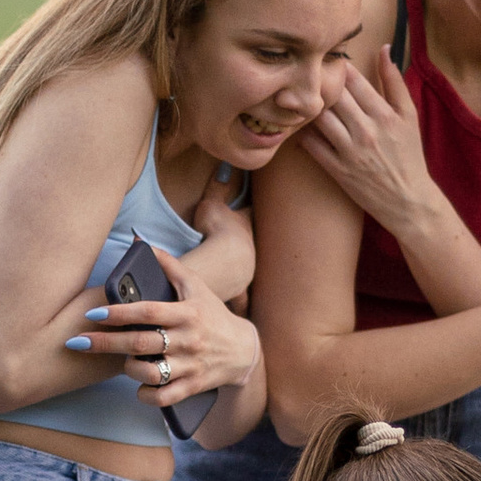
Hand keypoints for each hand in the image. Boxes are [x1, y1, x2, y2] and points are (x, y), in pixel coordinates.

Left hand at [68, 247, 259, 402]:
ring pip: (150, 372)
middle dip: (105, 343)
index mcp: (186, 313)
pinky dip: (146, 394)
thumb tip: (140, 241)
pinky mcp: (192, 386)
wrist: (243, 350)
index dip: (119, 312)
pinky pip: (164, 397)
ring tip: (122, 362)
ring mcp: (190, 365)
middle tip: (77, 342)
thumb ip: (168, 264)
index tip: (93, 313)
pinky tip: (139, 386)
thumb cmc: (211, 313)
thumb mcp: (195, 285)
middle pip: (140, 343)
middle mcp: (188, 340)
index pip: (148, 311)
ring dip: (128, 368)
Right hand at [182, 169, 256, 302]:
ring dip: (247, 273)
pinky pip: (240, 298)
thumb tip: (224, 165)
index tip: (267, 205)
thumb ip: (216, 186)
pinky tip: (243, 314)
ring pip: (250, 272)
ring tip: (246, 277)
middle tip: (260, 247)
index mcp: (245, 227)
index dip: (256, 210)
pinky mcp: (237, 289)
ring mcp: (246, 271)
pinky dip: (240, 304)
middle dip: (255, 246)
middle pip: (257, 245)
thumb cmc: (216, 229)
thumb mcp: (212, 204)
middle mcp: (251, 250)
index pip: (255, 214)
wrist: (221, 259)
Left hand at [296, 57, 443, 241]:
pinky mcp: (338, 170)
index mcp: (385, 115)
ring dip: (309, 106)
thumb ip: (395, 82)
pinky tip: (301, 125)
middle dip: (320, 83)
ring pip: (320, 118)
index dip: (337, 67)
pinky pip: (312, 146)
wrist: (409, 201)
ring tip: (301, 97)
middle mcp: (367, 131)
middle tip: (308, 74)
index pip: (354, 81)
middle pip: (334, 96)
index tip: (328, 60)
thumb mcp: (410, 116)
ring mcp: (350, 151)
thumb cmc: (409, 155)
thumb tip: (383, 48)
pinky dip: (303, 133)